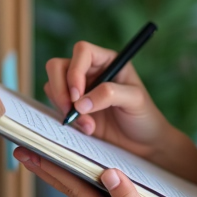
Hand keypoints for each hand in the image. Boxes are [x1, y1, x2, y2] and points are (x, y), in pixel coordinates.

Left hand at [15, 148, 196, 196]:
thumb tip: (108, 172)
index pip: (74, 189)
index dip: (52, 168)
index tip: (30, 152)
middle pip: (72, 190)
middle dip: (48, 170)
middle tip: (24, 151)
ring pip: (85, 194)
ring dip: (66, 174)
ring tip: (48, 156)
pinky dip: (87, 183)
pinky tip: (86, 174)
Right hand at [44, 41, 175, 160]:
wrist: (143, 144)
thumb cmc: (144, 116)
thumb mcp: (135, 100)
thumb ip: (110, 94)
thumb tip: (81, 102)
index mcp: (107, 60)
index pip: (82, 51)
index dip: (75, 70)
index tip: (77, 95)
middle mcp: (90, 71)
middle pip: (58, 66)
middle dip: (60, 89)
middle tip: (71, 110)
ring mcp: (79, 90)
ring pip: (53, 86)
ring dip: (65, 108)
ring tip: (88, 125)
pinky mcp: (73, 109)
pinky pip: (56, 106)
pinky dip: (67, 119)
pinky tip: (87, 129)